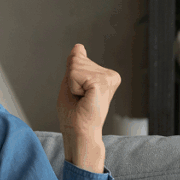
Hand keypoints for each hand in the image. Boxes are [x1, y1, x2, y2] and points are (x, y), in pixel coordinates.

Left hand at [57, 44, 120, 170]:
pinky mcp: (103, 81)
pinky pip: (75, 73)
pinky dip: (72, 87)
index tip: (77, 93)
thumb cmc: (74, 115)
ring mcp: (108, 77)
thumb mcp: (70, 83)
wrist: (78, 132)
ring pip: (75, 65)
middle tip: (78, 98)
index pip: (77, 56)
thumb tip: (79, 47)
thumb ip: (74, 65)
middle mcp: (109, 75)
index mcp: (103, 75)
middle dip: (70, 80)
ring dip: (71, 85)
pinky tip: (83, 99)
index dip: (69, 75)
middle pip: (76, 60)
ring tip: (81, 100)